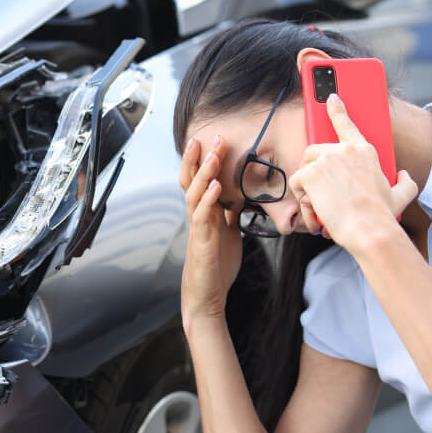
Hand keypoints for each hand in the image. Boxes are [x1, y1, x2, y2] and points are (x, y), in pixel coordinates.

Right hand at [179, 136, 242, 324]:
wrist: (207, 296)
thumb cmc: (216, 266)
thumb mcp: (228, 234)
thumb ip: (230, 215)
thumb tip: (240, 198)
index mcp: (204, 214)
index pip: (198, 180)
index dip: (202, 160)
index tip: (211, 140)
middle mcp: (197, 217)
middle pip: (191, 180)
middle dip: (200, 158)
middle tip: (211, 136)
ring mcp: (198, 228)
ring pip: (194, 193)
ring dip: (204, 172)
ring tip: (213, 154)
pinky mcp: (201, 242)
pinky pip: (202, 216)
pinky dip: (208, 200)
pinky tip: (215, 187)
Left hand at [288, 94, 416, 254]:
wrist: (370, 229)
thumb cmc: (383, 216)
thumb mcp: (401, 196)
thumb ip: (405, 182)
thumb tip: (405, 175)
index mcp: (365, 150)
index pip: (347, 124)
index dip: (337, 109)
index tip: (331, 98)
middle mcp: (345, 149)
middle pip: (315, 152)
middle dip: (313, 172)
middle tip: (323, 195)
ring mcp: (327, 158)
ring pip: (304, 168)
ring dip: (307, 188)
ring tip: (322, 206)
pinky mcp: (312, 172)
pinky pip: (297, 183)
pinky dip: (302, 199)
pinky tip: (315, 210)